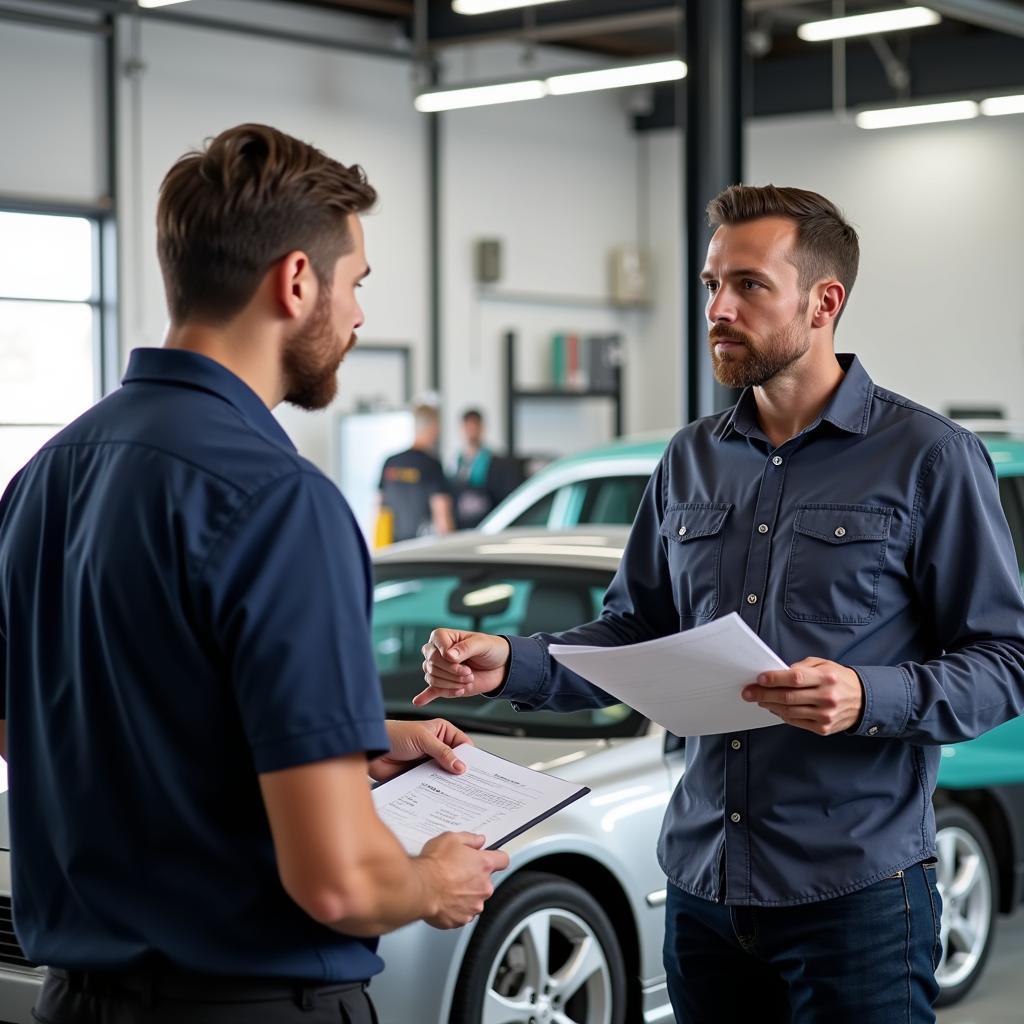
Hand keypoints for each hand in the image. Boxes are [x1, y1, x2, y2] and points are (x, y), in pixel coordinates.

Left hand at [368, 719, 473, 782]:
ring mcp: (429, 762)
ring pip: (445, 774)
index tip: (477, 770)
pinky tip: (441, 795)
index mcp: (442, 732)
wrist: (371, 750)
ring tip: (458, 792)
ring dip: (449, 782)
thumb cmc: (394, 734)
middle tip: (470, 784)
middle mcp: (438, 747)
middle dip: (461, 771)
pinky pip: (433, 784)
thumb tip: (460, 766)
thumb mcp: (422, 739)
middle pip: (456, 761)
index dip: (470, 756)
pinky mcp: (420, 776)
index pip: (463, 744)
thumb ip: (442, 752)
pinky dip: (437, 789)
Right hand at [413, 629, 510, 706]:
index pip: (435, 645)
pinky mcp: (444, 684)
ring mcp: (440, 669)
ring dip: (451, 683)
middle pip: (431, 663)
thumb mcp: (481, 644)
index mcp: (444, 637)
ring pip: (432, 678)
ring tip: (467, 680)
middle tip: (468, 673)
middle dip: (451, 671)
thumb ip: (465, 648)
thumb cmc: (491, 649)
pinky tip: (419, 701)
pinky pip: (431, 690)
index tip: (458, 659)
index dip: (445, 655)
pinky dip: (426, 696)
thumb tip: (449, 655)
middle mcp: (438, 652)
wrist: (501, 667)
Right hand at [419, 832, 509, 928]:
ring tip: (447, 886)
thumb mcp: (451, 839)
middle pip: (486, 881)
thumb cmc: (433, 865)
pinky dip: (456, 907)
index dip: (496, 858)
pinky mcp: (462, 919)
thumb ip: (469, 839)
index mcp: (484, 865)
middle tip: (456, 872)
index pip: (503, 860)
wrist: (420, 888)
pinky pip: (463, 912)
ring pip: (475, 898)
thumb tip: (477, 840)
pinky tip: (444, 898)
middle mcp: (483, 886)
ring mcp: (474, 905)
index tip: (491, 858)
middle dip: (474, 877)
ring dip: (465, 893)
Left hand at [741, 657, 863, 735]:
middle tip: (748, 692)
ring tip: (758, 699)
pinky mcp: (823, 728)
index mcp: (826, 678)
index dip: (774, 679)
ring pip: (789, 711)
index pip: (795, 678)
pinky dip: (782, 715)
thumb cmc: (838, 678)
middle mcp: (827, 697)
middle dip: (764, 694)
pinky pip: (796, 722)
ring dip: (770, 705)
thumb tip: (777, 673)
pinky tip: (774, 708)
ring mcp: (825, 715)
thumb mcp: (823, 664)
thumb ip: (801, 667)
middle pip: (788, 697)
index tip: (759, 678)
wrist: (864, 700)